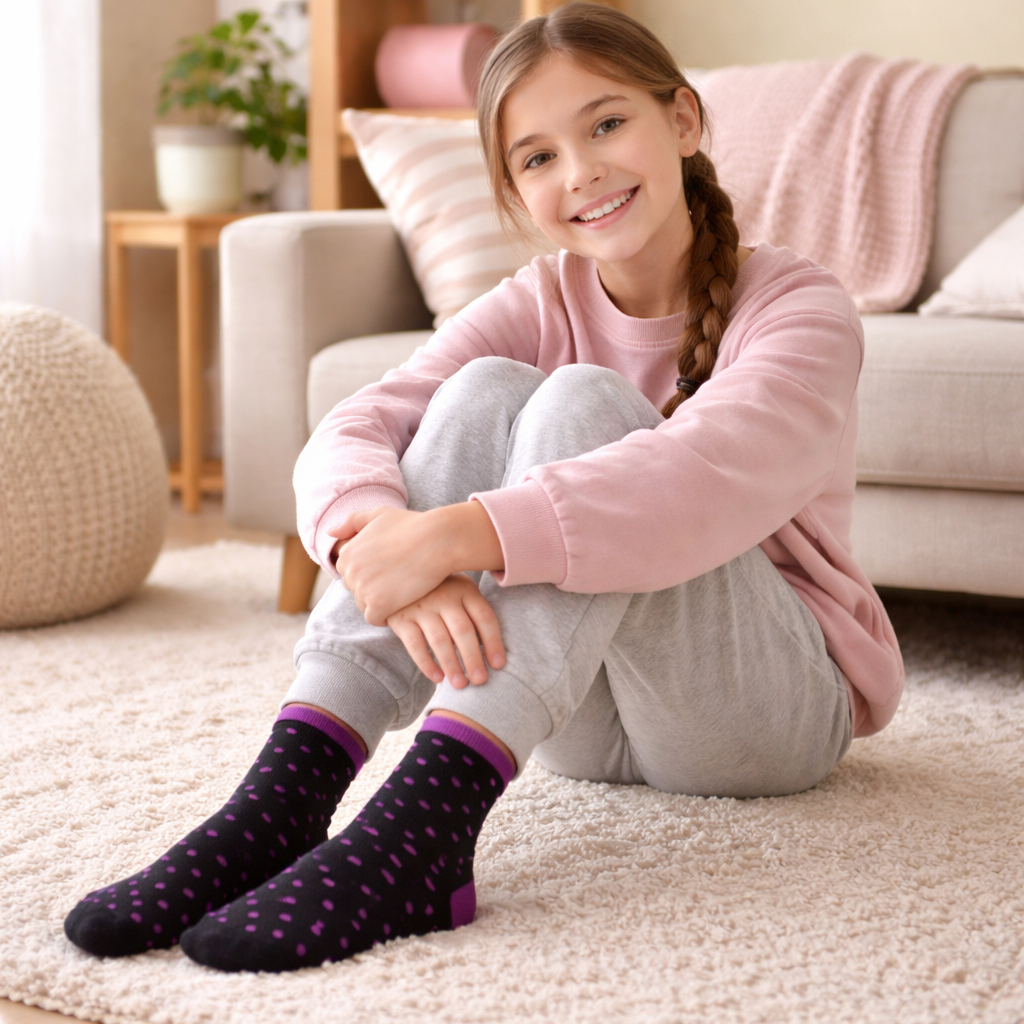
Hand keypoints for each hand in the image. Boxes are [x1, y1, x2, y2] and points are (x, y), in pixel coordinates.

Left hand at [331, 503, 503, 626]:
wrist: (437, 540)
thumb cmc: (412, 525)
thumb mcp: (379, 515)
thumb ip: (352, 522)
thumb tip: (330, 532)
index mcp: (347, 552)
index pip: (350, 573)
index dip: (370, 573)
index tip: (388, 570)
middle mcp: (350, 572)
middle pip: (357, 590)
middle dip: (374, 588)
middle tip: (398, 581)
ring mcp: (363, 589)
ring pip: (365, 605)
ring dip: (381, 602)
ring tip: (402, 591)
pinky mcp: (379, 605)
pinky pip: (375, 619)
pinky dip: (386, 615)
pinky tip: (402, 605)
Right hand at [387, 575, 505, 688]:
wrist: (400, 577)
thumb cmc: (441, 591)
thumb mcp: (461, 593)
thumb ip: (475, 615)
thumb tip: (493, 654)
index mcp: (465, 590)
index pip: (484, 617)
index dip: (493, 642)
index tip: (498, 665)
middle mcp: (444, 597)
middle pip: (463, 631)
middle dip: (473, 658)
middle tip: (480, 681)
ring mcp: (422, 607)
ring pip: (440, 640)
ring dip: (452, 665)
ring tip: (461, 684)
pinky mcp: (401, 619)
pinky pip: (415, 645)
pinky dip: (426, 664)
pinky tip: (438, 678)